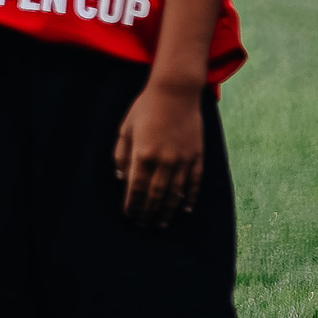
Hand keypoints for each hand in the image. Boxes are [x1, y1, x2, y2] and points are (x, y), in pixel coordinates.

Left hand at [114, 79, 206, 225]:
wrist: (175, 92)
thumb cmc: (145, 108)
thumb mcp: (125, 129)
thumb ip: (121, 155)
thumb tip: (121, 179)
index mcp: (142, 154)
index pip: (136, 188)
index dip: (133, 205)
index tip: (129, 216)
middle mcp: (163, 160)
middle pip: (155, 195)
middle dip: (148, 212)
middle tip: (144, 225)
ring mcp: (182, 159)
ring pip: (175, 193)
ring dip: (168, 210)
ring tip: (161, 223)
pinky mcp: (197, 156)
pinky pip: (194, 182)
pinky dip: (190, 197)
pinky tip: (186, 209)